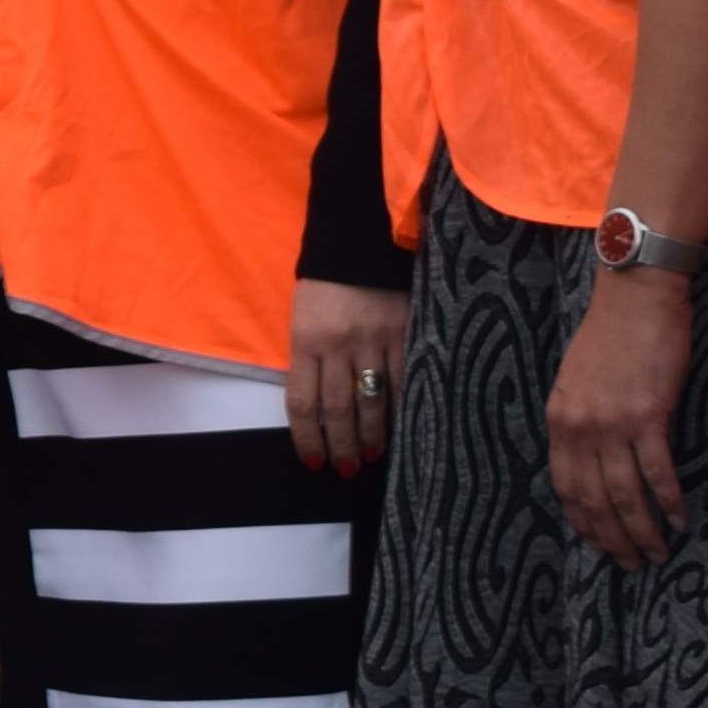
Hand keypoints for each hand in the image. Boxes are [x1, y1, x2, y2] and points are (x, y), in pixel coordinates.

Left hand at [286, 278, 412, 476]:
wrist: (361, 238)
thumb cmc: (327, 285)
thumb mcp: (304, 318)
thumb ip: (310, 359)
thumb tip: (319, 409)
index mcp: (306, 340)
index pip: (302, 402)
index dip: (307, 438)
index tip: (314, 462)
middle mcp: (338, 344)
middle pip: (338, 409)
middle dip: (341, 446)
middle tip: (346, 470)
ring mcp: (373, 339)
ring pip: (372, 401)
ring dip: (372, 436)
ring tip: (372, 458)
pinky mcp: (404, 331)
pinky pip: (405, 379)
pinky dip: (403, 408)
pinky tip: (405, 428)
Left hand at [547, 265, 694, 565]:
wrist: (635, 296)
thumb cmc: (613, 334)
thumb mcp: (578, 379)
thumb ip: (580, 418)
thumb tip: (592, 453)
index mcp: (560, 419)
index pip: (565, 486)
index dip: (583, 521)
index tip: (598, 544)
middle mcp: (579, 427)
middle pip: (593, 499)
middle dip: (612, 538)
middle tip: (632, 564)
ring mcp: (612, 423)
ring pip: (624, 494)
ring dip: (642, 530)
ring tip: (658, 553)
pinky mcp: (647, 415)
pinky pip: (656, 471)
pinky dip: (668, 502)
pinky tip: (679, 521)